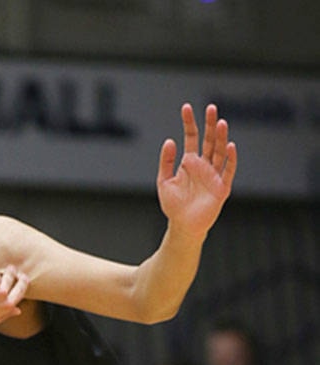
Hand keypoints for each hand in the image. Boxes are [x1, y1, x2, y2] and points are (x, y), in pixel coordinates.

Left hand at [157, 103, 236, 238]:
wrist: (183, 226)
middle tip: (211, 108)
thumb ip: (166, 161)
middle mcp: (204, 165)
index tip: (186, 108)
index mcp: (190, 161)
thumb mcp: (164, 181)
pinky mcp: (222, 187)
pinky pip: (228, 170)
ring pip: (219, 151)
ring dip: (221, 137)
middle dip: (210, 124)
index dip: (189, 123)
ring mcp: (214, 175)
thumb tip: (169, 140)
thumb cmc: (174, 206)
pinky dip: (230, 159)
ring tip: (220, 122)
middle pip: (209, 140)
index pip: (192, 137)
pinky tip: (229, 146)